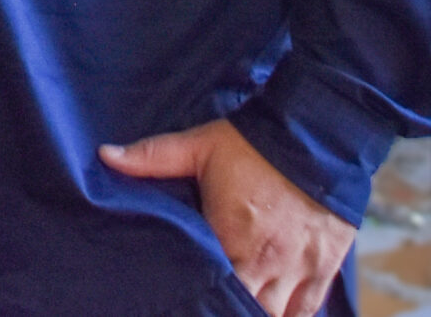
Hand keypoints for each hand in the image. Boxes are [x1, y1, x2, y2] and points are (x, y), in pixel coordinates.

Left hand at [101, 120, 354, 316]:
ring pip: (276, 316)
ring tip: (240, 310)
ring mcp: (299, 268)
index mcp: (231, 238)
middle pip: (244, 310)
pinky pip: (308, 310)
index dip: (197, 297)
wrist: (318, 132)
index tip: (184, 297)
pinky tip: (275, 314)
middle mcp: (266, 262)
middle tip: (211, 303)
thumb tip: (105, 155)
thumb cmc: (254, 141)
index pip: (209, 287)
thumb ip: (152, 157)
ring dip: (258, 314)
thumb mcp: (200, 145)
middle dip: (228, 310)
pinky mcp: (325, 266)